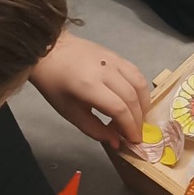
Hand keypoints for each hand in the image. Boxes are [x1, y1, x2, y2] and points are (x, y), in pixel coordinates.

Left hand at [30, 32, 149, 148]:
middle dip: (138, 119)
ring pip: (139, 83)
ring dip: (144, 104)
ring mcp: (113, 60)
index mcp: (89, 86)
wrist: (49, 52)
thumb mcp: (69, 112)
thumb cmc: (55, 84)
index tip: (134, 140)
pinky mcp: (117, 55)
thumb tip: (116, 141)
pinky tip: (137, 99)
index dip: (129, 127)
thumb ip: (94, 129)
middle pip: (132, 98)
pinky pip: (136, 73)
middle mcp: (105, 71)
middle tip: (137, 133)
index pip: (119, 109)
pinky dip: (141, 89)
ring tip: (140, 117)